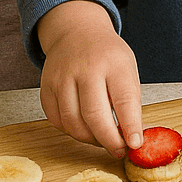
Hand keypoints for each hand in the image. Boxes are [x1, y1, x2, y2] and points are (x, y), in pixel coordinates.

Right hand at [37, 0, 141, 158]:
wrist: (77, 31)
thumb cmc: (106, 54)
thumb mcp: (127, 68)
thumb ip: (130, 102)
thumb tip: (133, 138)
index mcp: (113, 62)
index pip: (124, 99)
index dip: (130, 126)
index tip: (134, 144)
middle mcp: (85, 68)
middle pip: (94, 114)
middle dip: (108, 140)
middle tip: (118, 150)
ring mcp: (61, 77)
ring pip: (72, 122)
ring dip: (89, 139)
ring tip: (101, 139)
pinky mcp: (46, 87)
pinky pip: (56, 120)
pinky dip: (71, 131)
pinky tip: (83, 128)